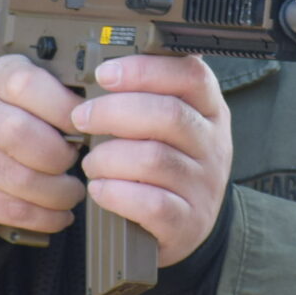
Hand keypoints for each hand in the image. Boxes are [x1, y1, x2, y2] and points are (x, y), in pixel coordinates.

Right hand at [0, 55, 85, 237]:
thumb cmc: (12, 118)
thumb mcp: (30, 92)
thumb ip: (60, 94)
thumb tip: (102, 113)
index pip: (26, 85)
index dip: (62, 108)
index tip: (82, 126)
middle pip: (18, 134)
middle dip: (59, 156)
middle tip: (74, 161)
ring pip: (19, 180)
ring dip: (59, 194)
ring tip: (72, 192)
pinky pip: (12, 210)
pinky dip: (46, 218)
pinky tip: (59, 214)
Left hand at [71, 55, 232, 266]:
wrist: (189, 225)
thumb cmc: (170, 165)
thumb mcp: (172, 125)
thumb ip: (147, 97)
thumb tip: (102, 74)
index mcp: (210, 111)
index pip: (190, 75)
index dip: (144, 70)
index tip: (105, 74)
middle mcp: (213, 145)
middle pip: (168, 114)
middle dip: (114, 111)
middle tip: (82, 117)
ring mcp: (203, 185)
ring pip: (153, 159)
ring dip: (108, 157)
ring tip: (92, 162)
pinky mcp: (187, 222)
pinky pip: (150, 203)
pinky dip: (116, 193)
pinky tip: (101, 189)